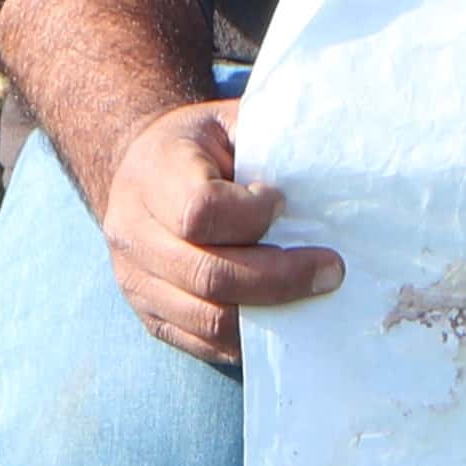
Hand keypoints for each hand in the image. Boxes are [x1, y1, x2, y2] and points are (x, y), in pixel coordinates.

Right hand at [98, 96, 341, 367]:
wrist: (141, 168)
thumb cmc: (202, 146)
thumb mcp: (230, 122)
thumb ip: (269, 141)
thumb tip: (331, 168)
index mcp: (154, 172)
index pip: (200, 211)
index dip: (252, 215)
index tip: (284, 202)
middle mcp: (134, 230)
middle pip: (208, 274)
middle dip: (281, 278)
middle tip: (331, 270)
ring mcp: (135, 279)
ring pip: (208, 318)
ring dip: (270, 313)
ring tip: (313, 295)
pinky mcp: (149, 314)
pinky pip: (202, 343)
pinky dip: (249, 339)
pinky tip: (282, 317)